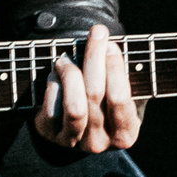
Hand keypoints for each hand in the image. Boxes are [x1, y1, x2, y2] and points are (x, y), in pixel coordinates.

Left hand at [34, 24, 142, 153]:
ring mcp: (74, 142)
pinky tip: (55, 73)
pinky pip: (51, 110)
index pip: (120, 98)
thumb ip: (121, 74)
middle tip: (95, 34)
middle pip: (95, 94)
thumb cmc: (105, 98)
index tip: (111, 45)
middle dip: (94, 58)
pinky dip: (53, 87)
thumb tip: (107, 44)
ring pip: (74, 106)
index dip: (114, 69)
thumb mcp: (122, 91)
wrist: (78, 121)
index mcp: (125, 134)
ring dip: (70, 74)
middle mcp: (101, 143)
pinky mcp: (51, 135)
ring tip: (66, 57)